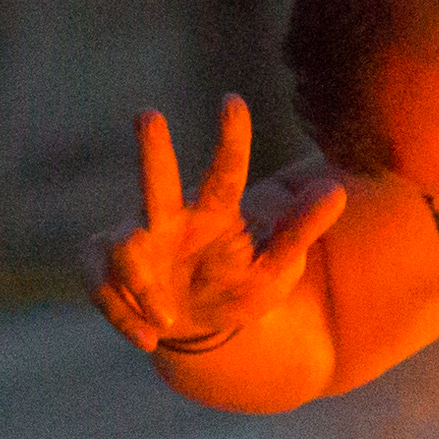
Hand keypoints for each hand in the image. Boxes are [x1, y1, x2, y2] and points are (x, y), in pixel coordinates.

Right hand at [92, 95, 345, 357]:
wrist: (197, 332)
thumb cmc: (236, 287)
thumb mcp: (275, 269)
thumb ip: (301, 231)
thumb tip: (335, 190)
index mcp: (214, 212)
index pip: (225, 172)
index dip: (230, 138)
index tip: (233, 101)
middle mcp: (169, 218)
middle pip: (156, 179)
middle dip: (151, 150)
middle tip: (149, 113)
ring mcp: (134, 242)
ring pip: (124, 245)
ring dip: (142, 284)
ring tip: (168, 318)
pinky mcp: (102, 270)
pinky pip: (102, 287)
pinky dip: (123, 314)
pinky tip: (147, 337)